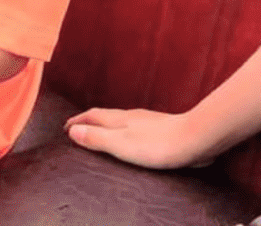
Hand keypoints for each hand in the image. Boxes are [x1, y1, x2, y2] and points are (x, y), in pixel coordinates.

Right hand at [65, 107, 213, 169]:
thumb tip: (73, 130)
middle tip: (77, 128)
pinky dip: (123, 131)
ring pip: (121, 121)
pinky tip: (131, 138)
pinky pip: (134, 128)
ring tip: (100, 132)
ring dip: (106, 125)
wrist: (195, 139)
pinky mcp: (160, 130)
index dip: (78, 121)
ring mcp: (148, 122)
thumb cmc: (158, 144)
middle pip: (106, 116)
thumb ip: (97, 138)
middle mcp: (133, 116)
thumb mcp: (121, 144)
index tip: (65, 126)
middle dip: (90, 121)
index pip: (94, 116)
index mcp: (121, 119)